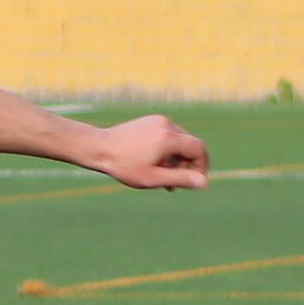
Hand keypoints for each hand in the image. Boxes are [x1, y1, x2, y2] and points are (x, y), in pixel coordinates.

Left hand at [93, 115, 208, 189]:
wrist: (98, 148)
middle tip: (176, 183)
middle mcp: (166, 125)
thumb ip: (180, 179)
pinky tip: (156, 165)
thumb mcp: (153, 178)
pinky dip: (167, 150)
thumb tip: (205, 183)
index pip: (199, 148)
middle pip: (189, 144)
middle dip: (187, 164)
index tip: (194, 180)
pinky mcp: (150, 121)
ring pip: (179, 141)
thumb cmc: (124, 166)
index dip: (202, 165)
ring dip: (177, 159)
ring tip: (164, 178)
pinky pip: (167, 136)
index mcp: (169, 137)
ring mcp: (158, 121)